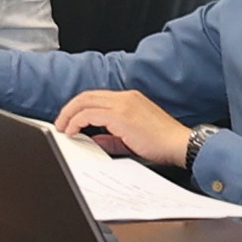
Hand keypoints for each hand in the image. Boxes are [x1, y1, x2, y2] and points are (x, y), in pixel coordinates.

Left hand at [52, 89, 191, 167]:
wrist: (181, 145)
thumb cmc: (163, 143)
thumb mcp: (132, 137)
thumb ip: (112, 137)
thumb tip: (94, 140)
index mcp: (129, 99)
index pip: (96, 97)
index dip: (79, 107)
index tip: (69, 119)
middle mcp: (125, 97)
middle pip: (86, 96)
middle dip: (69, 109)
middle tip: (60, 123)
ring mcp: (123, 104)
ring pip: (85, 102)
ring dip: (69, 115)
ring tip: (63, 128)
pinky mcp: (121, 115)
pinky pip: (89, 114)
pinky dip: (76, 122)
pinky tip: (72, 131)